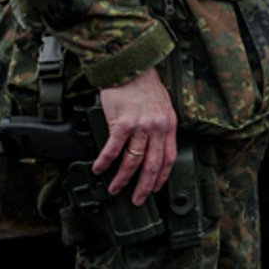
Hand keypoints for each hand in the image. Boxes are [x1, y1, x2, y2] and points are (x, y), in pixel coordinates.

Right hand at [94, 69, 176, 205]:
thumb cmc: (145, 86)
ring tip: (114, 189)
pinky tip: (98, 169)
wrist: (131, 68)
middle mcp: (157, 128)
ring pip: (133, 161)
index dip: (162, 176)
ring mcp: (140, 126)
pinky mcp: (122, 123)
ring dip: (122, 179)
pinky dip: (104, 162)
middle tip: (137, 200)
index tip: (155, 189)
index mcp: (169, 125)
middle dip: (144, 186)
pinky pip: (113, 149)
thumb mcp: (163, 106)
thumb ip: (160, 126)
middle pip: (153, 164)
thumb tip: (154, 146)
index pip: (170, 157)